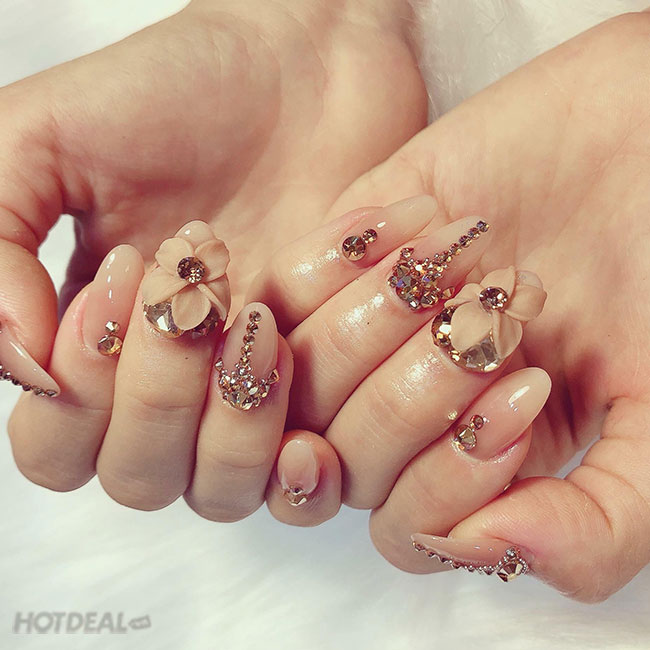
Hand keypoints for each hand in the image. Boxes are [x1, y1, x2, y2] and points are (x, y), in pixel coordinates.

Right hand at [2, 0, 422, 514]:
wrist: (309, 71)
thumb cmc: (179, 92)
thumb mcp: (46, 139)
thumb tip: (20, 362)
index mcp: (95, 340)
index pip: (57, 448)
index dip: (75, 398)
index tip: (124, 277)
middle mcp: (170, 382)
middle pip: (136, 478)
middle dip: (155, 400)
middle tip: (193, 295)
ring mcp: (247, 393)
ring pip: (217, 491)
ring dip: (228, 426)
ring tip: (255, 321)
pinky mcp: (324, 392)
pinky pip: (306, 481)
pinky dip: (302, 470)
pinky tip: (303, 414)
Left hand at [258, 12, 649, 600]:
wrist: (638, 130)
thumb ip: (603, 521)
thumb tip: (491, 550)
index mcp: (476, 457)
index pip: (405, 527)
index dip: (449, 480)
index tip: (528, 388)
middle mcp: (405, 402)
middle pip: (340, 456)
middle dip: (418, 391)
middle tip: (508, 310)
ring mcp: (364, 329)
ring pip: (297, 376)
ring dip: (389, 316)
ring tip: (477, 255)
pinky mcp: (338, 249)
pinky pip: (283, 286)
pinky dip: (350, 254)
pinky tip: (430, 215)